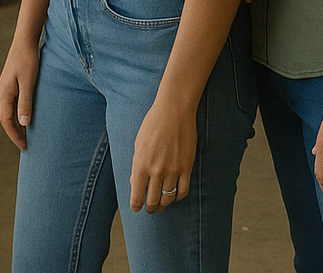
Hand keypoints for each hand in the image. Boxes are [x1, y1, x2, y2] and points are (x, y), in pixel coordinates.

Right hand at [0, 40, 40, 150]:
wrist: (25, 41)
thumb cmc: (28, 61)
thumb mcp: (29, 83)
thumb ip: (26, 103)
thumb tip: (23, 124)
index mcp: (4, 93)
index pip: (6, 121)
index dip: (14, 135)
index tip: (24, 147)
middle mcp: (2, 92)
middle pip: (6, 118)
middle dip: (15, 133)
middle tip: (26, 146)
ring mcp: (5, 88)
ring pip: (9, 112)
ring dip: (17, 124)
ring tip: (27, 136)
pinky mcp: (10, 84)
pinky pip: (12, 104)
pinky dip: (18, 115)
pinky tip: (26, 118)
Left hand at [128, 95, 195, 212]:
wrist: (173, 112)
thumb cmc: (152, 125)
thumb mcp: (138, 145)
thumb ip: (137, 166)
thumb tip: (136, 183)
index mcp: (141, 165)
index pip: (137, 195)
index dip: (136, 206)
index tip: (136, 208)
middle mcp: (157, 171)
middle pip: (153, 201)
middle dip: (150, 208)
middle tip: (149, 210)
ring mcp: (173, 170)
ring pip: (168, 199)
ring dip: (164, 205)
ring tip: (161, 205)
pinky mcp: (187, 167)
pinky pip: (183, 191)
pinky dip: (178, 197)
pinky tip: (174, 196)